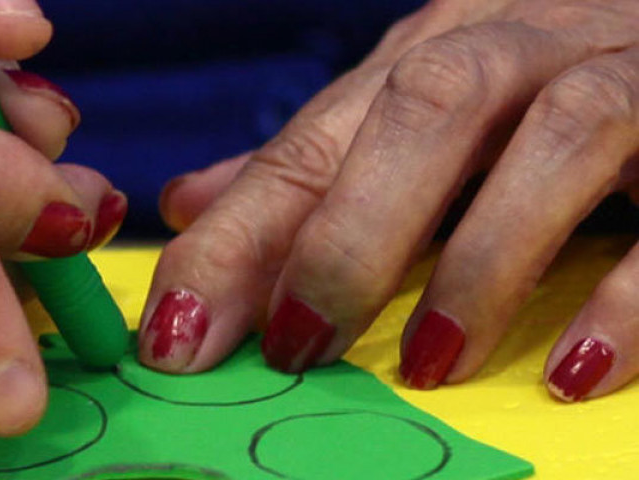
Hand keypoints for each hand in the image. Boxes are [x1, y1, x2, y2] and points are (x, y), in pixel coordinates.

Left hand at [144, 0, 638, 405]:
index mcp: (436, 47)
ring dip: (481, 259)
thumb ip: (315, 165)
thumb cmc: (540, 85)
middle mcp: (527, 39)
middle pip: (425, 107)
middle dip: (350, 234)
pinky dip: (626, 295)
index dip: (240, 233)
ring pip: (558, 131)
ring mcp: (630, 70)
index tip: (179, 331)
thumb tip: (187, 204)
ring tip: (430, 364)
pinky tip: (571, 370)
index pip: (316, 137)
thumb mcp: (416, 121)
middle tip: (298, 347)